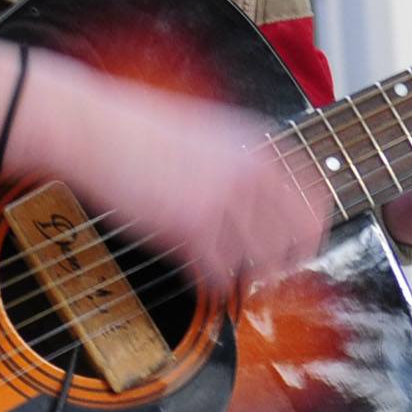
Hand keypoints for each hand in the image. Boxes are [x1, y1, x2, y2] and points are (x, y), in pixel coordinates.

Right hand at [42, 60, 328, 289]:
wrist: (98, 131)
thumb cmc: (145, 131)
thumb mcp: (211, 130)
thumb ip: (245, 161)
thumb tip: (271, 198)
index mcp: (257, 146)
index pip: (313, 198)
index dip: (312, 231)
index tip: (303, 248)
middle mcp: (247, 173)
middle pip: (296, 237)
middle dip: (287, 261)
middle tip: (270, 273)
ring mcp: (221, 202)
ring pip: (260, 260)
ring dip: (247, 272)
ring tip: (227, 269)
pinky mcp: (189, 228)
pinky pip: (218, 273)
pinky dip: (214, 281)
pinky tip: (201, 271)